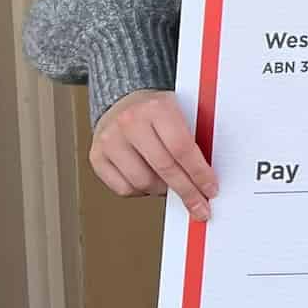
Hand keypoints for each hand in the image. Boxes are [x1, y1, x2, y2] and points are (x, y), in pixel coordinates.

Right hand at [90, 88, 217, 218]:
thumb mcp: (182, 112)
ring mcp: (110, 140)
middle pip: (164, 168)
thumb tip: (210, 177)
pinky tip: (150, 180)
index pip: (182, 148)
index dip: (199, 174)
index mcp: (157, 107)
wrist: (124, 101)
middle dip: (187, 192)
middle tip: (200, 206)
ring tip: (171, 184)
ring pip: (142, 182)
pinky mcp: (96, 156)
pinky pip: (123, 189)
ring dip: (162, 190)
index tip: (211, 190)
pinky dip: (141, 191)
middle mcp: (130, 122)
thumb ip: (197, 138)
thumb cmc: (159, 111)